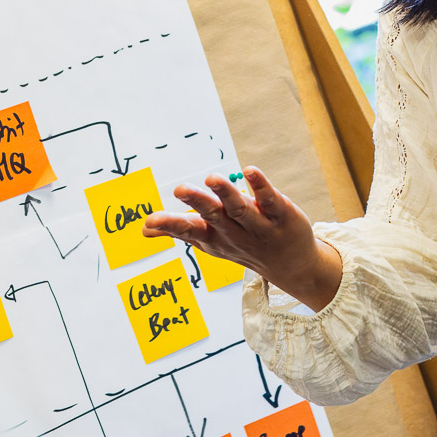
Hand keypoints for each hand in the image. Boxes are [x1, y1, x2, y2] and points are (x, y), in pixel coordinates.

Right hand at [141, 167, 342, 310]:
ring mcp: (259, 226)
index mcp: (214, 238)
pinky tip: (250, 171)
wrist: (292, 266)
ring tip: (211, 179)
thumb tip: (144, 231)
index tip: (149, 222)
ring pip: (240, 209)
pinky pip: (269, 200)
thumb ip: (179, 232)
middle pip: (214, 216)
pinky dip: (260, 186)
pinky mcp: (281, 215)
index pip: (189, 232)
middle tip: (180, 189)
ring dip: (226, 193)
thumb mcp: (210, 243)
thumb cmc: (244, 246)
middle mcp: (234, 233)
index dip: (169, 226)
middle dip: (198, 203)